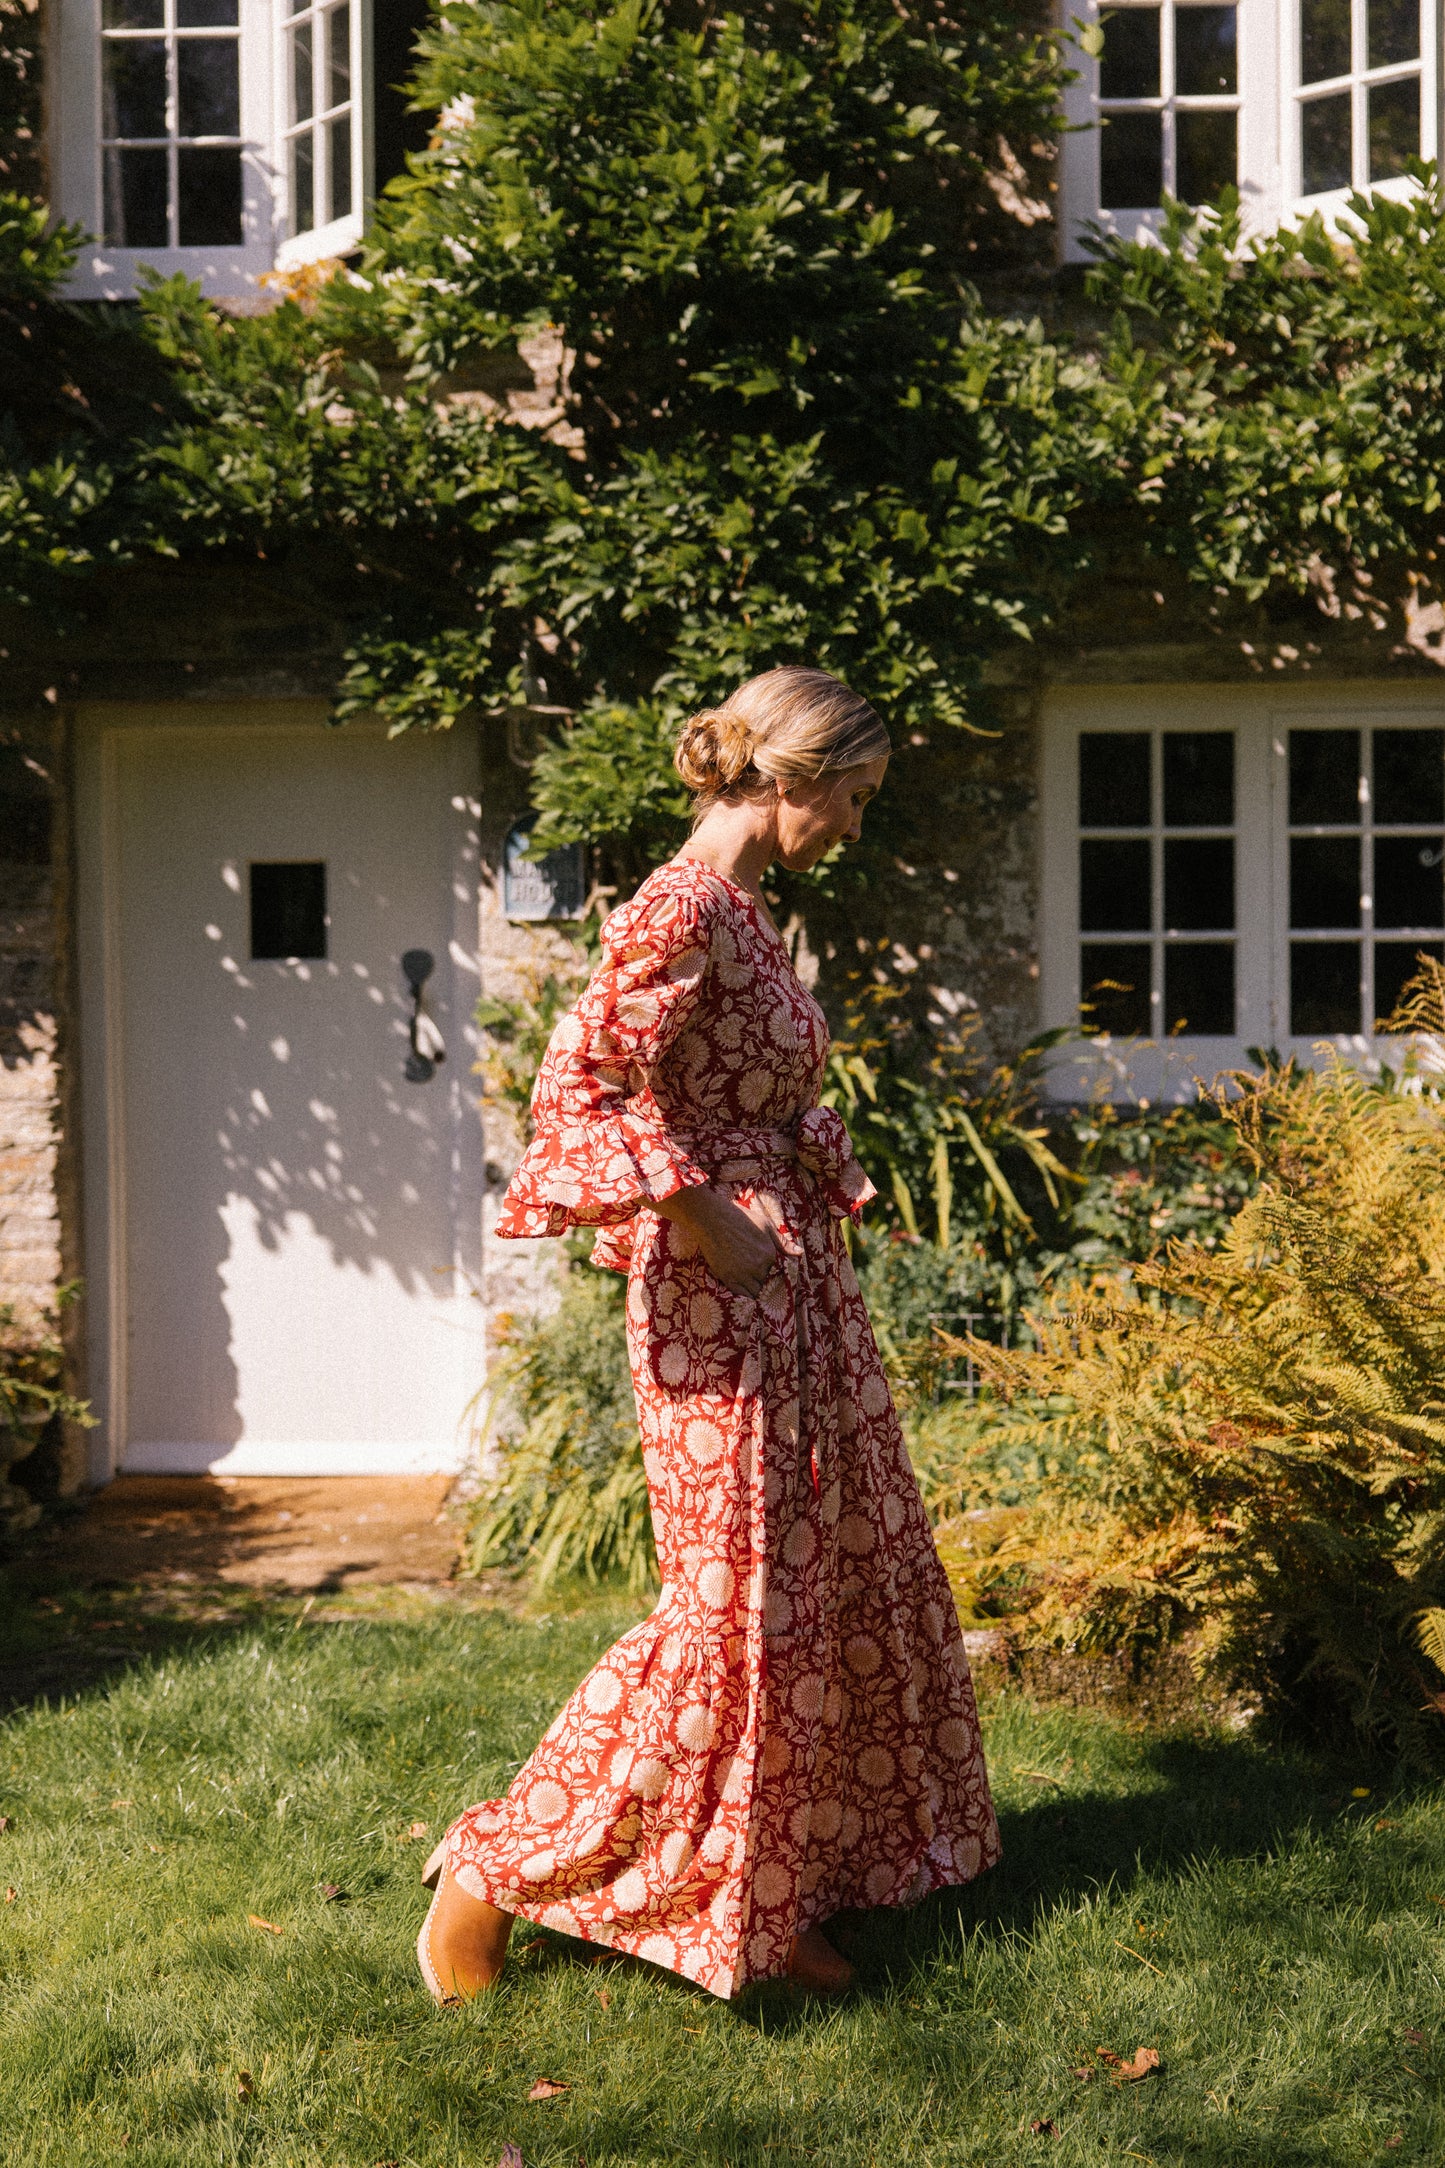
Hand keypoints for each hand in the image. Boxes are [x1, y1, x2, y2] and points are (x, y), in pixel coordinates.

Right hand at [654, 1185, 781, 1297]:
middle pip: (765, 1281)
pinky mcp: (727, 1278)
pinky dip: (744, 1295)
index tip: (763, 1266)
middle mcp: (758, 1266)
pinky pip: (741, 1295)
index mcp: (770, 1254)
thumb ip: (783, 1242)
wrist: (712, 1218)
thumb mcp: (766, 1224)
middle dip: (761, 1278)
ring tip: (747, 1280)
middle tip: (753, 1271)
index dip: (770, 1269)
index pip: (776, 1271)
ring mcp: (742, 1274)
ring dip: (753, 1287)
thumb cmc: (740, 1217)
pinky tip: (742, 1288)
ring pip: (755, 1291)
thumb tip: (800, 1253)